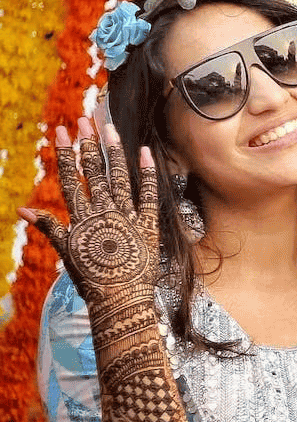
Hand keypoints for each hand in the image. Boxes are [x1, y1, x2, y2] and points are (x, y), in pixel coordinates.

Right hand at [18, 118, 158, 308]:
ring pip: (120, 178)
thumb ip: (48, 228)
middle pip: (95, 173)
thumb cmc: (92, 281)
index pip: (71, 179)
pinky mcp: (149, 225)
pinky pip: (150, 195)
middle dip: (89, 145)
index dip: (66, 154)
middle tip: (85, 120)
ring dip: (114, 151)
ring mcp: (128, 217)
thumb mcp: (67, 254)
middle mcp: (104, 213)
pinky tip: (145, 152)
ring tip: (109, 128)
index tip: (61, 131)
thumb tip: (22, 211)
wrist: (121, 302)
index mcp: (82, 218)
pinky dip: (148, 173)